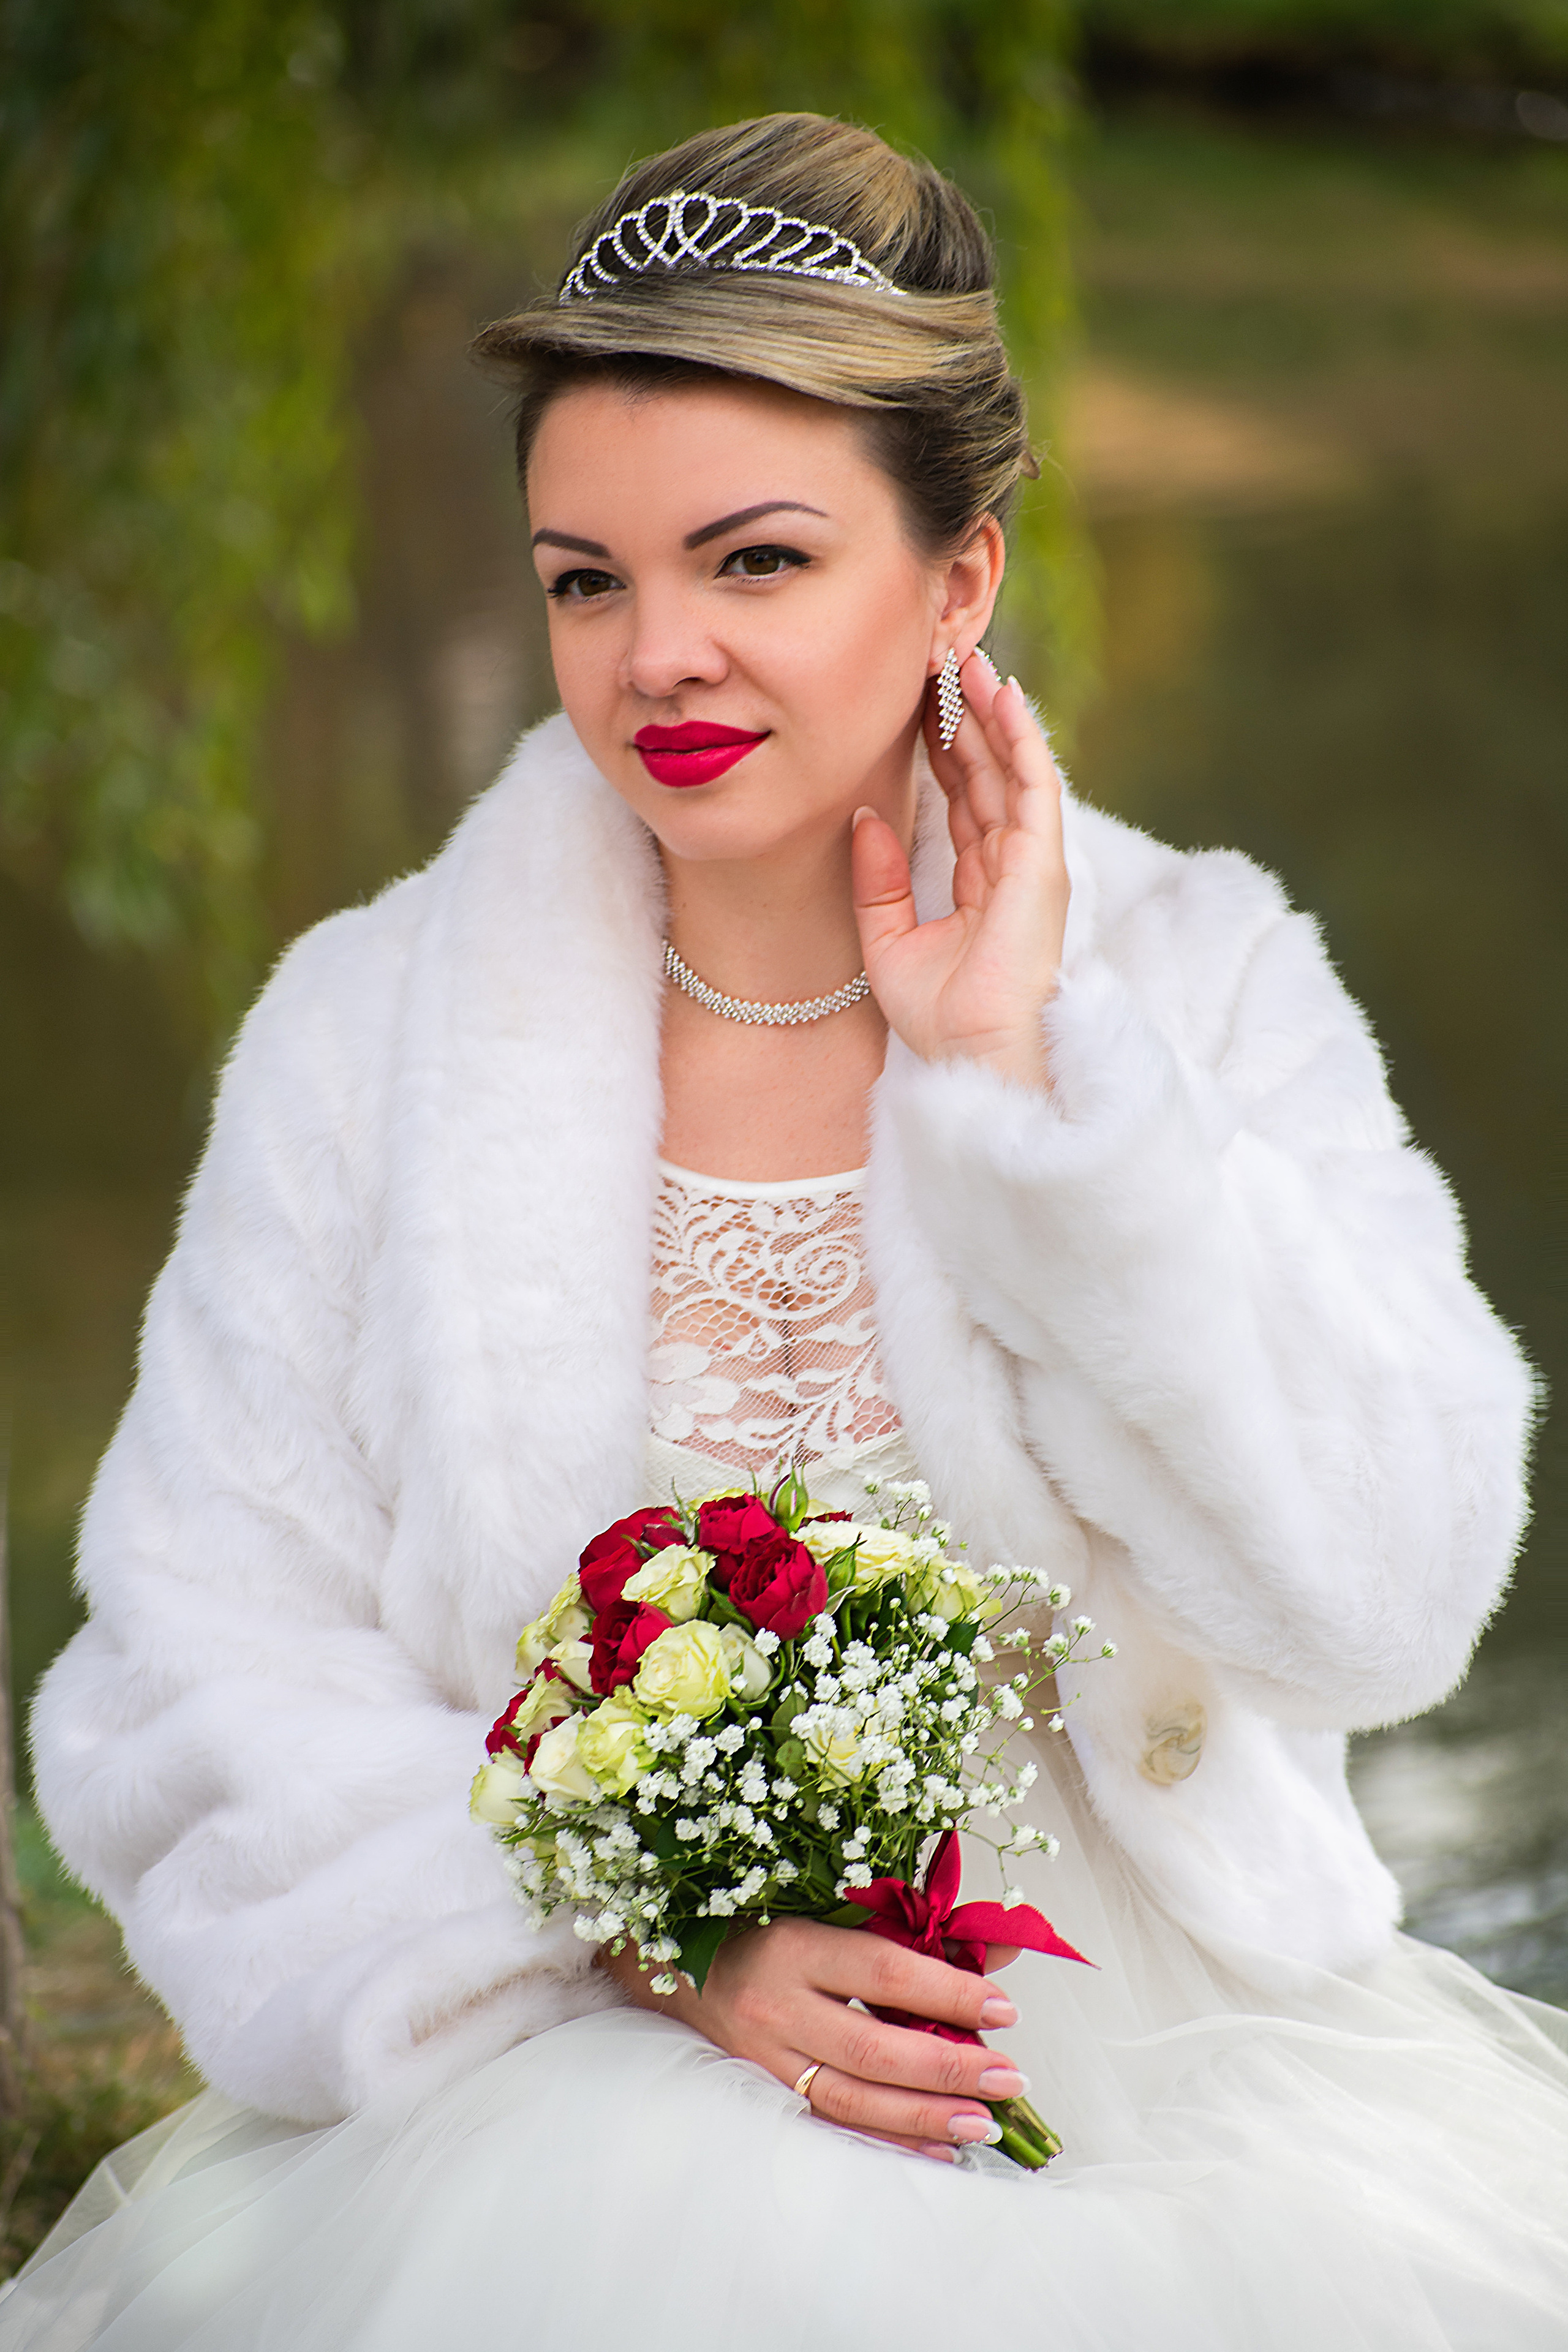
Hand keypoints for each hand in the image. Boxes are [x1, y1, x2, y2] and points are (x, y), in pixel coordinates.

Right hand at [601, 1917, 1025, 2162]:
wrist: (677, 1961)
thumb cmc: (770, 1921)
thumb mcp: (836, 1909)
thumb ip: (917, 1928)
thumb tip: (1002, 1947)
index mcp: (796, 1943)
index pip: (885, 1971)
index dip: (948, 1990)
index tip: (1003, 2007)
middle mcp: (776, 2004)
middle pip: (872, 2047)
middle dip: (949, 2067)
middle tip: (1011, 2076)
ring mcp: (765, 2056)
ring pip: (852, 2099)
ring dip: (925, 2116)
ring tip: (985, 2124)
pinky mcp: (763, 2090)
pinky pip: (832, 2125)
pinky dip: (889, 2142)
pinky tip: (938, 2149)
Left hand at [852, 653, 1068, 1090]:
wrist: (974, 1062)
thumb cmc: (941, 1022)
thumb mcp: (888, 943)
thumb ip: (877, 880)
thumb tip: (865, 815)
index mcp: (979, 885)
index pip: (960, 800)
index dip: (939, 749)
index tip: (915, 702)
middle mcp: (1009, 867)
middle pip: (986, 775)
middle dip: (964, 717)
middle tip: (938, 661)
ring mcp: (1031, 864)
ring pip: (1011, 769)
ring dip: (992, 713)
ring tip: (967, 660)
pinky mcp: (1044, 865)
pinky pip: (1033, 786)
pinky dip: (1021, 738)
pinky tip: (1004, 696)